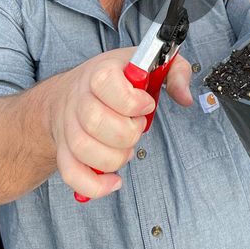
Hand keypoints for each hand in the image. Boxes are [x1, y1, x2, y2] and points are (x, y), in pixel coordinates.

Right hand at [49, 49, 191, 199]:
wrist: (69, 91)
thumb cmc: (114, 79)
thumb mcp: (148, 63)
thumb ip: (175, 72)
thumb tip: (185, 97)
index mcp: (100, 73)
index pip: (106, 83)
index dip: (132, 100)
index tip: (146, 103)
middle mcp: (79, 98)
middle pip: (96, 121)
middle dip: (127, 132)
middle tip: (137, 126)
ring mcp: (68, 126)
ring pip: (83, 149)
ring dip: (115, 157)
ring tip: (127, 148)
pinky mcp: (64, 151)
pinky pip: (71, 174)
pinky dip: (94, 185)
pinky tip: (114, 181)